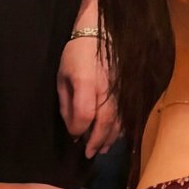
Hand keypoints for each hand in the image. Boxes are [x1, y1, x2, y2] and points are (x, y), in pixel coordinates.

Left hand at [57, 35, 119, 156]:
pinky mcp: (126, 90)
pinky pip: (126, 113)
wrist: (100, 34)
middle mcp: (106, 88)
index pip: (84, 115)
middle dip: (97, 141)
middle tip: (89, 154)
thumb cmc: (75, 55)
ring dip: (110, 137)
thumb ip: (67, 104)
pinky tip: (114, 136)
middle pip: (105, 121)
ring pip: (118, 120)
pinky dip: (121, 128)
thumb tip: (73, 128)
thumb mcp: (62, 77)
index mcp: (86, 82)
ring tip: (102, 149)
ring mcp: (119, 89)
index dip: (78, 130)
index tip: (73, 138)